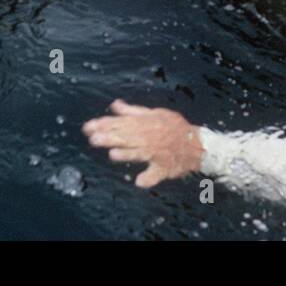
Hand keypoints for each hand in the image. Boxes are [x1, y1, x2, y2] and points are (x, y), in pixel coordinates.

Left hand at [83, 99, 202, 187]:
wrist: (197, 144)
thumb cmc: (174, 127)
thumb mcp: (154, 114)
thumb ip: (133, 111)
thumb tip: (115, 105)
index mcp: (145, 123)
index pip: (120, 122)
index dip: (104, 124)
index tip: (88, 126)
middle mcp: (148, 136)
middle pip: (126, 136)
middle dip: (110, 137)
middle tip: (93, 138)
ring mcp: (156, 152)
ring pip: (139, 152)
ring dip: (126, 153)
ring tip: (111, 153)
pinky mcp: (163, 167)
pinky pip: (156, 174)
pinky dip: (148, 178)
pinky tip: (138, 181)